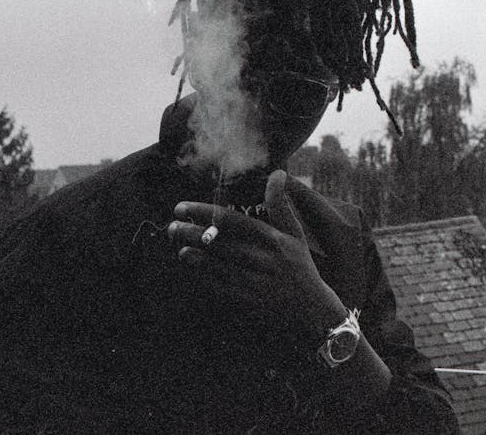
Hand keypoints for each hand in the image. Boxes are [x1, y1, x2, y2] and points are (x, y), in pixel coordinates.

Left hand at [168, 170, 346, 340]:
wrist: (312, 311)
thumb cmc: (300, 267)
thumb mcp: (296, 234)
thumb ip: (280, 205)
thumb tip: (277, 173)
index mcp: (273, 239)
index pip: (233, 221)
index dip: (205, 212)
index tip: (184, 207)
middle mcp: (263, 260)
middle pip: (220, 243)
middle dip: (192, 232)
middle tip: (173, 225)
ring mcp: (254, 282)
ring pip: (217, 265)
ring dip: (194, 255)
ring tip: (177, 245)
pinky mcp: (248, 301)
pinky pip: (220, 287)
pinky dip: (203, 276)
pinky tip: (191, 267)